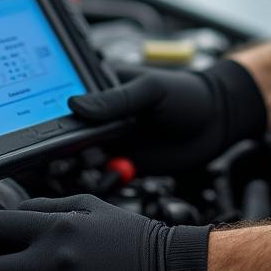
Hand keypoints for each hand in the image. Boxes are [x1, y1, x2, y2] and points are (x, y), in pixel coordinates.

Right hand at [67, 59, 267, 173]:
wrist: (219, 122)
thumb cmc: (188, 94)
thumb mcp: (152, 90)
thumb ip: (115, 99)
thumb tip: (75, 105)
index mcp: (104, 88)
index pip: (68, 103)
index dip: (54, 119)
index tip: (51, 135)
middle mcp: (103, 116)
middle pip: (67, 136)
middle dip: (63, 151)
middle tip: (67, 160)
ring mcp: (112, 141)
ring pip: (80, 160)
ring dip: (79, 169)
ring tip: (91, 167)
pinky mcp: (124, 164)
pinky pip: (102, 178)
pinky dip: (101, 181)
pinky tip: (114, 176)